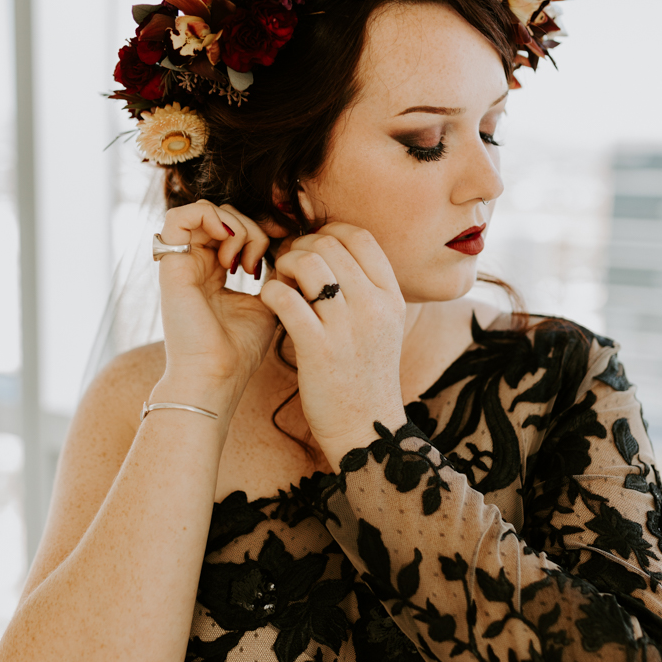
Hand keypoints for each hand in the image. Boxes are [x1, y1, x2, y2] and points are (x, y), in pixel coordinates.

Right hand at [152, 200, 278, 410]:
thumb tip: (288, 247)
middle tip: (260, 260)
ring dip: (235, 225)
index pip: (234, 229)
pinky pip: (179, 217)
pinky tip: (229, 243)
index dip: (261, 228)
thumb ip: (274, 272)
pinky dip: (209, 217)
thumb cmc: (240, 348)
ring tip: (246, 259)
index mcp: (214, 273)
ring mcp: (181, 263)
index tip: (282, 247)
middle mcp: (195, 265)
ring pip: (205, 211)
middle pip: (222, 216)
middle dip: (251, 227)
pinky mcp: (171, 265)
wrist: (217, 374)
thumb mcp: (267, 302)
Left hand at [260, 224, 407, 464]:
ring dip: (284, 265)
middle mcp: (374, 306)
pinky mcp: (318, 349)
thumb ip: (365, 290)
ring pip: (307, 264)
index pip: (359, 237)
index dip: (328, 233)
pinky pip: (286, 299)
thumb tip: (332, 252)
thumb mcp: (383, 327)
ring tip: (279, 283)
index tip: (311, 249)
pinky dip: (271, 292)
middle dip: (300, 247)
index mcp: (391, 296)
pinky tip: (270, 302)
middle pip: (329, 244)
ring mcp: (347, 327)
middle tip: (287, 267)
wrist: (367, 429)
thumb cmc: (365, 376)